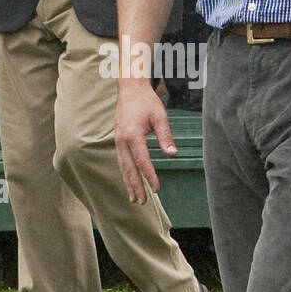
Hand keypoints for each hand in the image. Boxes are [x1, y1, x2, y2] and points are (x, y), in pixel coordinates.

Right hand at [115, 81, 176, 203]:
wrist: (130, 89)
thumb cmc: (147, 102)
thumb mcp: (160, 117)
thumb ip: (166, 137)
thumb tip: (173, 154)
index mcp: (133, 135)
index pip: (143, 161)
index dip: (150, 176)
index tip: (156, 189)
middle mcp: (122, 140)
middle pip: (129, 168)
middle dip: (136, 186)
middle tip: (141, 202)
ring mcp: (118, 140)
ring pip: (123, 166)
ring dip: (129, 183)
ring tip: (134, 198)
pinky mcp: (118, 140)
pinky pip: (122, 160)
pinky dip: (126, 173)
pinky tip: (130, 182)